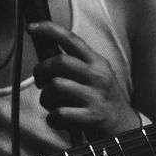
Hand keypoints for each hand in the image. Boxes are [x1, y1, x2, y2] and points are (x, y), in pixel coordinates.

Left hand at [29, 21, 138, 138]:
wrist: (125, 128)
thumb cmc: (102, 101)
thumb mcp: (95, 77)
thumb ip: (75, 66)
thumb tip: (45, 60)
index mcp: (97, 62)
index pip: (71, 39)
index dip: (49, 30)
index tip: (31, 28)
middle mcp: (98, 76)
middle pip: (59, 62)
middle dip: (41, 71)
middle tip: (40, 82)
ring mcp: (96, 96)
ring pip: (55, 87)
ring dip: (45, 98)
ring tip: (51, 105)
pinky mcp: (93, 117)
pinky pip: (59, 113)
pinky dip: (52, 118)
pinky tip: (58, 120)